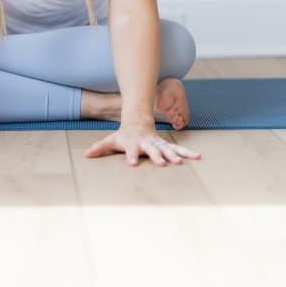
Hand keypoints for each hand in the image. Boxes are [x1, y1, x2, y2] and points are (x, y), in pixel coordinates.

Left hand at [84, 123, 202, 166]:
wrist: (138, 123)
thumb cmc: (123, 136)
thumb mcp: (110, 141)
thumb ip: (100, 148)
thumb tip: (86, 154)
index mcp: (133, 143)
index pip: (131, 150)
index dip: (131, 156)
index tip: (132, 163)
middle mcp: (147, 143)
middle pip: (152, 150)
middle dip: (157, 156)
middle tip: (161, 163)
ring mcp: (158, 144)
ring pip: (168, 149)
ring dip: (175, 155)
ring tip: (181, 163)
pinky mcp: (166, 146)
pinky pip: (179, 150)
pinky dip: (188, 153)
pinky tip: (199, 157)